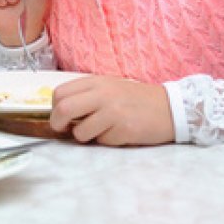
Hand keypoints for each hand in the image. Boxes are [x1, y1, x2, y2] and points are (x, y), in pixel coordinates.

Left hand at [48, 76, 174, 145]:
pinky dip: (107, 141)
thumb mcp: (109, 87)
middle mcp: (103, 94)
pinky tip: (119, 133)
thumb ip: (86, 95)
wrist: (170, 108)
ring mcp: (113, 112)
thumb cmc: (135, 99)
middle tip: (64, 130)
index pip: (60, 93)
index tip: (60, 117)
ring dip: (86, 136)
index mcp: (96, 82)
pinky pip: (102, 141)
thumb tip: (60, 112)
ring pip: (80, 132)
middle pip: (63, 109)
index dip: (54, 108)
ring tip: (100, 131)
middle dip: (58, 124)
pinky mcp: (124, 129)